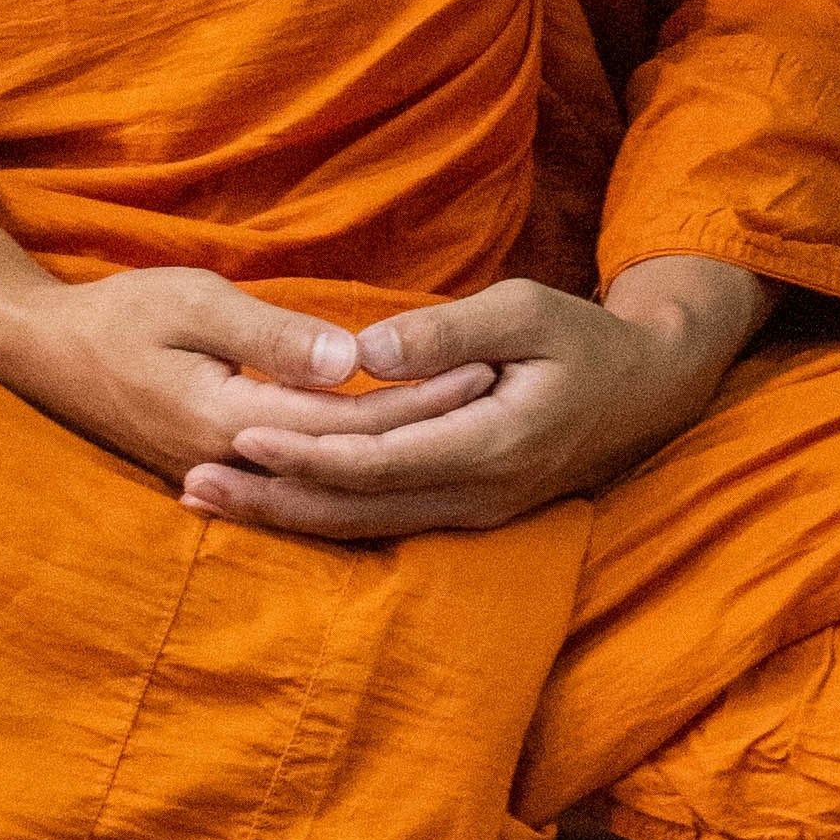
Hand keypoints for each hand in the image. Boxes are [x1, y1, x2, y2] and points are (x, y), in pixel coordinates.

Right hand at [0, 264, 501, 520]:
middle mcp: (238, 463)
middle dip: (429, 423)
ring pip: (335, 480)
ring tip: (466, 415)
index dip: (423, 394)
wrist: (43, 354)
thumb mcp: (192, 304)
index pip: (354, 420)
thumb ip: (272, 337)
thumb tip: (352, 362)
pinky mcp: (223, 469)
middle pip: (356, 456)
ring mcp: (230, 476)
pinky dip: (358, 469)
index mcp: (233, 421)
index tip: (485, 364)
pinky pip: (307, 481)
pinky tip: (400, 458)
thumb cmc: (117, 314)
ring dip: (400, 449)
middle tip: (499, 386)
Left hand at [165, 266, 758, 548]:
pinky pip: (381, 523)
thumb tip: (368, 353)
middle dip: (271, 500)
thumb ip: (449, 333)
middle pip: (355, 511)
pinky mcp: (465, 512)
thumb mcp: (527, 311)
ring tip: (207, 500)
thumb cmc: (585, 339)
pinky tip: (270, 501)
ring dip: (284, 515)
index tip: (241, 432)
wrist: (649, 393)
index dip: (307, 452)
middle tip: (190, 485)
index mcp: (493, 446)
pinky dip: (320, 514)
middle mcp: (478, 496)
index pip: (379, 462)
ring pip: (362, 528)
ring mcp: (473, 513)